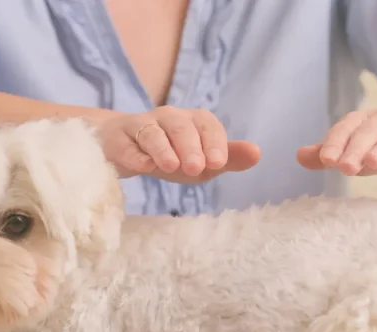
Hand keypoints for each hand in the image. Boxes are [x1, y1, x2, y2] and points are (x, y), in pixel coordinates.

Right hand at [98, 106, 260, 183]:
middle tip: (198, 168)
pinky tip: (143, 166)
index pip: (207, 124)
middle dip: (190, 146)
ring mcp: (140, 126)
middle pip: (180, 126)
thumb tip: (257, 153)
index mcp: (192, 121)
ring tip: (172, 167)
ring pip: (152, 132)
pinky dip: (135, 154)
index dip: (214, 142)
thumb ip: (228, 158)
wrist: (125, 150)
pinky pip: (127, 145)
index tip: (219, 163)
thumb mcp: (202, 161)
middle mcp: (167, 118)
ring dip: (163, 149)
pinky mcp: (118, 140)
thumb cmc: (171, 155)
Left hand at [297, 100, 376, 175]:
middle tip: (344, 167)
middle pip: (371, 129)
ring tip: (370, 163)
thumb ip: (330, 154)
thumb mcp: (360, 149)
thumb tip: (299, 156)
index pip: (349, 126)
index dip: (337, 141)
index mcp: (367, 120)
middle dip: (356, 148)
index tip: (326, 159)